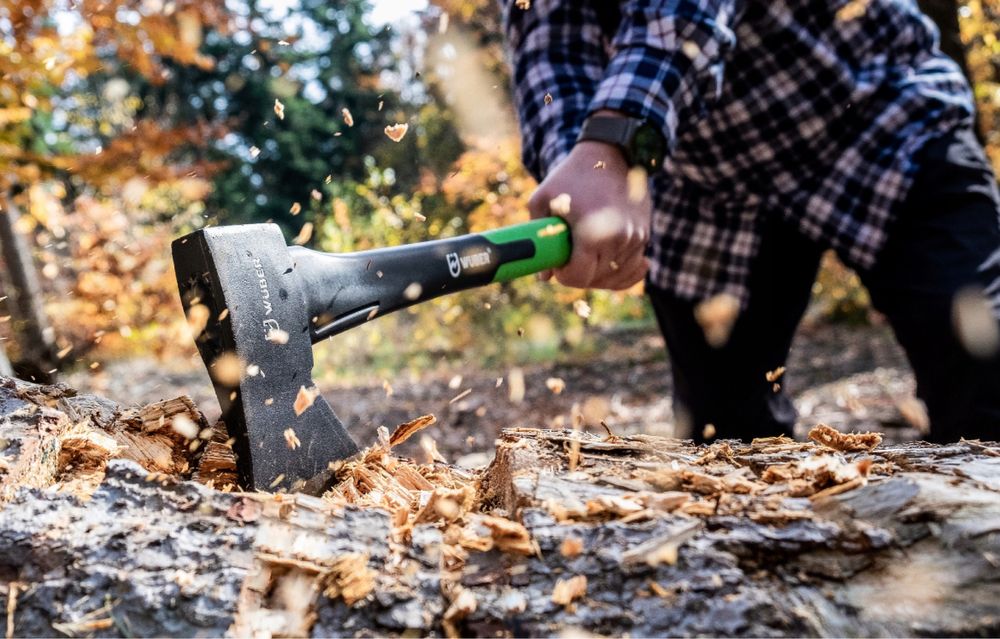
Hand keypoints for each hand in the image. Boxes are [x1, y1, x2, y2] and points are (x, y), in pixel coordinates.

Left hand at [528, 140, 651, 289]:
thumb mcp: (542, 199)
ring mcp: (635, 239)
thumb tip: (544, 276)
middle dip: (579, 275)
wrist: (611, 153)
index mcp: (592, 233)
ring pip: (615, 276)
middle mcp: (618, 240)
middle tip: (568, 260)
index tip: (559, 264)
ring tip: (585, 258)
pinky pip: (632, 267)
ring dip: (599, 273)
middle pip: (596, 279)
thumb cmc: (571, 176)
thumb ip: (537, 237)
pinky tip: (607, 265)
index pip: (579, 277)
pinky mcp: (644, 235)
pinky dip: (618, 271)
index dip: (564, 275)